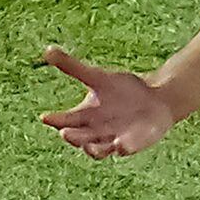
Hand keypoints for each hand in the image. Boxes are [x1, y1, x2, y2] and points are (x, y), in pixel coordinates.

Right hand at [37, 45, 173, 158]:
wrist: (154, 98)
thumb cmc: (122, 89)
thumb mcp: (97, 76)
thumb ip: (72, 66)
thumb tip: (47, 49)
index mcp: (83, 116)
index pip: (64, 120)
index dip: (54, 120)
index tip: (45, 117)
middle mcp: (95, 131)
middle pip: (79, 138)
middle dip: (72, 137)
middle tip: (64, 133)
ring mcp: (113, 139)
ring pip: (99, 150)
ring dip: (93, 149)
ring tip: (88, 147)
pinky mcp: (133, 143)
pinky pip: (126, 148)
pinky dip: (123, 148)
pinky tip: (120, 146)